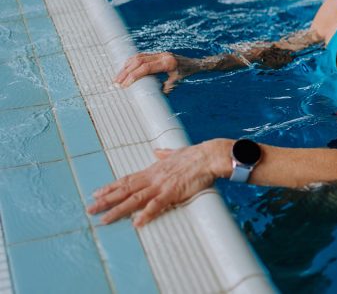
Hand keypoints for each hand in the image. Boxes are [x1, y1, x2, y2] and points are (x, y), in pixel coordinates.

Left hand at [87, 141, 227, 226]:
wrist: (208, 156)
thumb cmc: (195, 155)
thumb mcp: (176, 153)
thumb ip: (165, 154)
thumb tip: (158, 151)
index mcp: (153, 170)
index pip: (127, 179)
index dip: (111, 187)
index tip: (97, 193)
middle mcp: (153, 178)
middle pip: (125, 189)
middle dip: (106, 199)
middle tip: (90, 209)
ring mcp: (162, 185)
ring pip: (135, 198)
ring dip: (119, 209)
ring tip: (105, 219)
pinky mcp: (173, 192)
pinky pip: (157, 205)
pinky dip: (146, 214)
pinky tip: (136, 223)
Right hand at [114, 52, 199, 92]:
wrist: (195, 63)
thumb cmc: (187, 74)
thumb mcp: (177, 82)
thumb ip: (165, 88)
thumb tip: (151, 96)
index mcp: (167, 62)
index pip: (146, 67)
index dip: (134, 75)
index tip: (125, 84)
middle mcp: (162, 55)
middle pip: (139, 60)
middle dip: (126, 71)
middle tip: (116, 82)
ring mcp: (159, 53)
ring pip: (138, 56)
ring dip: (126, 66)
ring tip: (118, 77)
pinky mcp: (157, 54)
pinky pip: (141, 55)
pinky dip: (131, 62)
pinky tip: (125, 69)